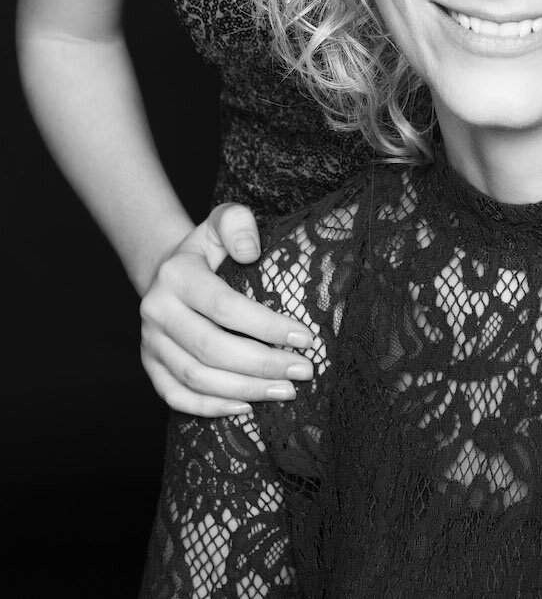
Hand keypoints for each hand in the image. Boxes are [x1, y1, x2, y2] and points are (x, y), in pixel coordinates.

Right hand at [140, 203, 316, 416]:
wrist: (167, 270)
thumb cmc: (208, 248)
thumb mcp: (223, 220)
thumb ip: (238, 225)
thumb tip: (250, 252)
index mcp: (176, 275)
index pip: (224, 306)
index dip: (265, 325)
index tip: (305, 337)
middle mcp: (157, 311)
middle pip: (212, 348)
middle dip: (262, 364)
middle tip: (304, 370)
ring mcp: (150, 343)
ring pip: (197, 378)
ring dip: (245, 390)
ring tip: (286, 391)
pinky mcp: (151, 367)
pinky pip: (177, 397)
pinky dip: (211, 408)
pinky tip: (248, 408)